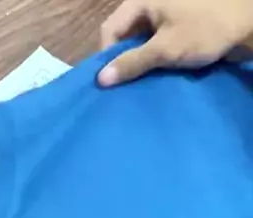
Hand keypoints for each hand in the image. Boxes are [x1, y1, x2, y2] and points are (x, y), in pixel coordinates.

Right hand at [98, 0, 252, 85]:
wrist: (246, 25)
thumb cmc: (204, 32)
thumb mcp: (165, 49)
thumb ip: (132, 63)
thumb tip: (101, 80)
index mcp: (143, 0)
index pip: (111, 29)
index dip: (106, 56)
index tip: (109, 82)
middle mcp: (151, 5)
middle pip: (124, 35)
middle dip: (122, 61)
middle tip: (121, 88)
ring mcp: (165, 16)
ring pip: (140, 42)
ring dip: (138, 64)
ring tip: (137, 86)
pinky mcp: (177, 28)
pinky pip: (156, 45)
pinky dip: (153, 61)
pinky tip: (154, 78)